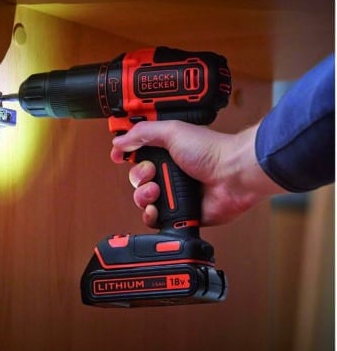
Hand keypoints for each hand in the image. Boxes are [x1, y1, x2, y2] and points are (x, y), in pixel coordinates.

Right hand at [111, 120, 285, 226]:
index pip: (137, 153)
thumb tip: (120, 140)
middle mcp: (170, 171)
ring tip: (156, 191)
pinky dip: (151, 215)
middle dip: (138, 177)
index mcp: (166, 151)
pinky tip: (156, 208)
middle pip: (136, 178)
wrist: (232, 176)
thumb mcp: (172, 131)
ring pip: (142, 198)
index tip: (118, 157)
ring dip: (143, 195)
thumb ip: (143, 133)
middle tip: (151, 173)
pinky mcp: (180, 212)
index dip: (126, 154)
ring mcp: (174, 192)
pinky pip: (155, 218)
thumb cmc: (211, 151)